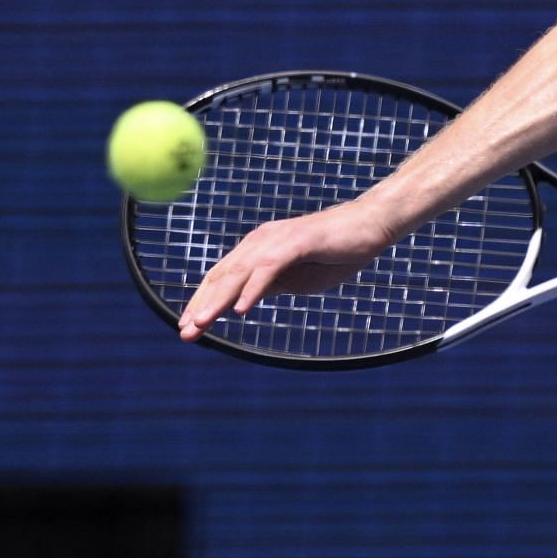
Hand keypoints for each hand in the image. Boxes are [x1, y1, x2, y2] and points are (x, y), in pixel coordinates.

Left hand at [178, 201, 396, 340]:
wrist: (371, 224)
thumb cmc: (337, 252)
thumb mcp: (297, 278)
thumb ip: (270, 286)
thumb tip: (242, 301)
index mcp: (259, 248)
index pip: (223, 278)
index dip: (203, 302)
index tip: (188, 328)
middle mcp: (261, 241)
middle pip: (223, 276)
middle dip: (201, 305)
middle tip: (185, 333)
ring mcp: (278, 239)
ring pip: (240, 273)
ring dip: (218, 300)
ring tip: (201, 324)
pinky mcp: (296, 241)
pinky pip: (268, 268)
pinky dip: (252, 289)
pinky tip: (240, 309)